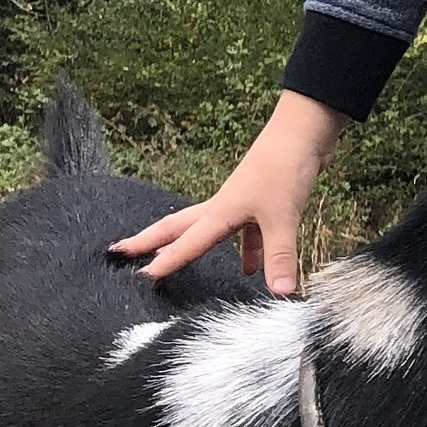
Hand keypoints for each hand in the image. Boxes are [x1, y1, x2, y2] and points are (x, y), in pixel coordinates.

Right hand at [110, 91, 343, 296]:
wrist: (305, 131)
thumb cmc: (286, 168)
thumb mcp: (283, 217)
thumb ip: (280, 257)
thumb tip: (280, 295)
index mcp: (221, 212)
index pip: (187, 243)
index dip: (165, 261)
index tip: (139, 275)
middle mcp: (225, 207)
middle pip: (180, 227)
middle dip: (151, 240)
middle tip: (121, 250)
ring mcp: (243, 203)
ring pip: (210, 230)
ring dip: (194, 246)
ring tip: (172, 261)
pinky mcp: (263, 201)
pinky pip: (248, 233)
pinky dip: (248, 251)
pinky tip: (251, 269)